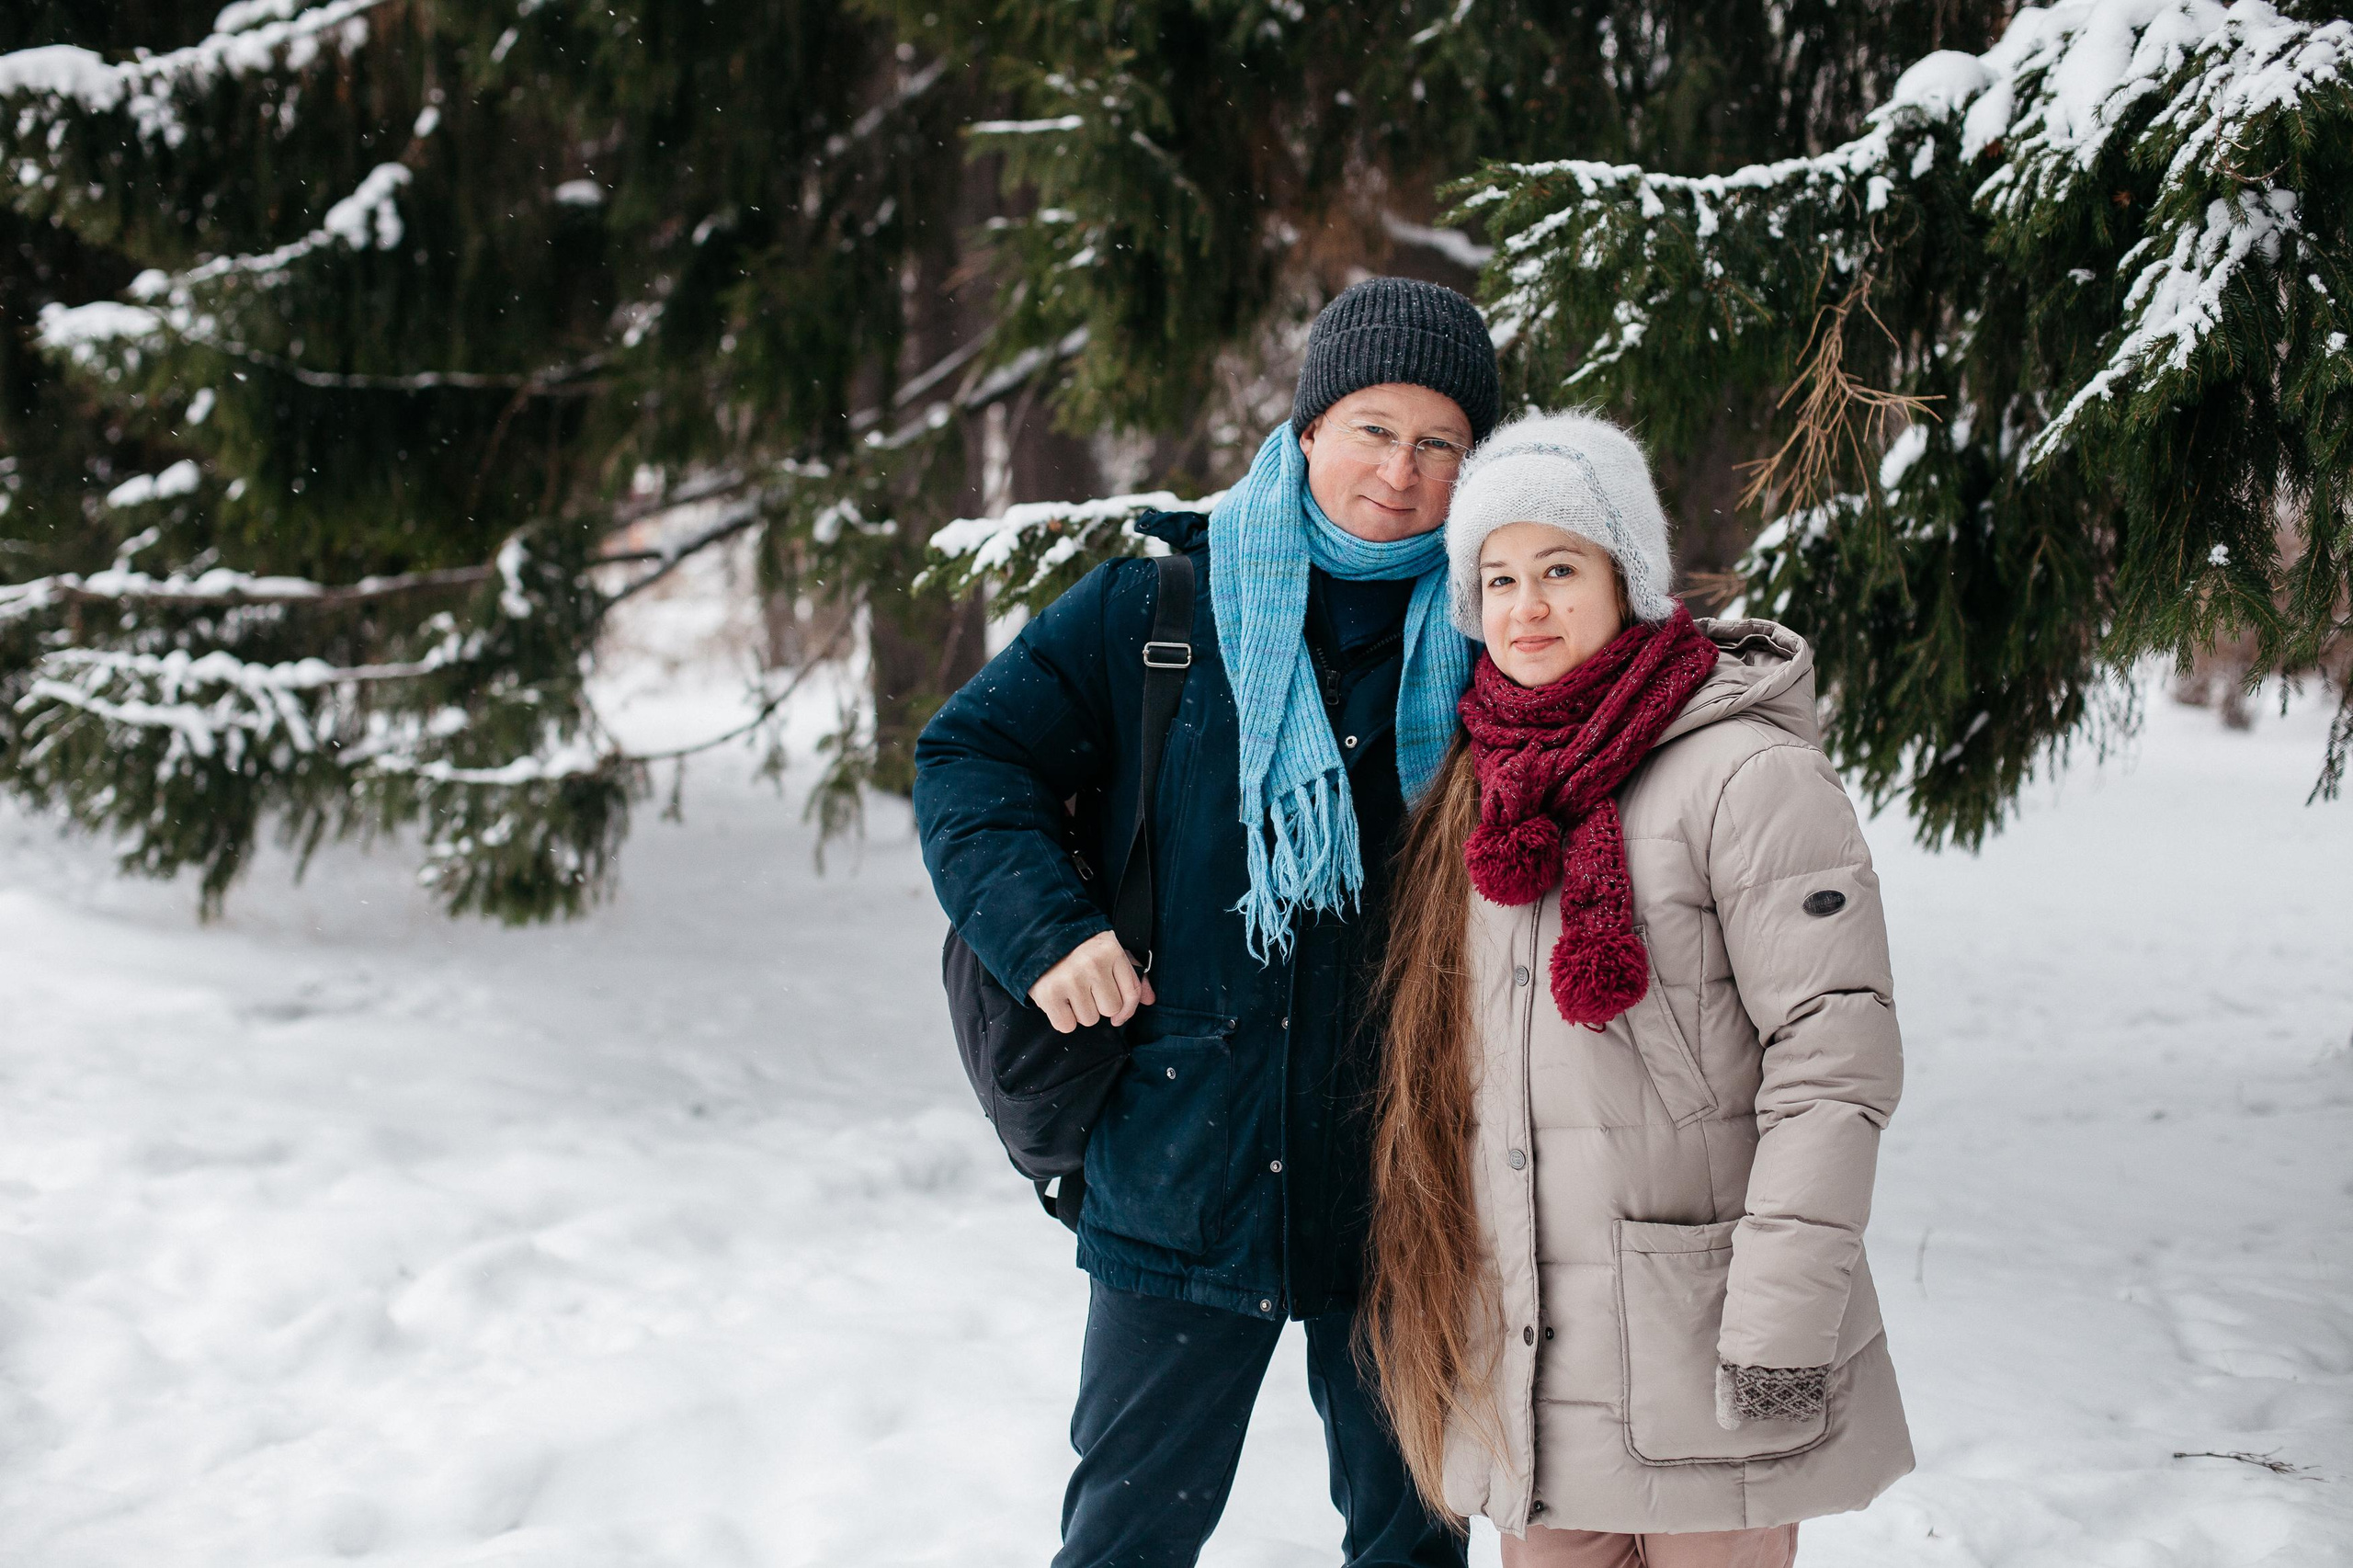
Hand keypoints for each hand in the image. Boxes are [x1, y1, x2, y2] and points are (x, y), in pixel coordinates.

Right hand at [1029, 930, 1153, 1032]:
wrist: (1037, 936)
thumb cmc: (1077, 947)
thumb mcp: (1108, 951)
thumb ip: (1130, 975)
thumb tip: (1150, 1000)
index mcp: (1110, 951)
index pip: (1131, 993)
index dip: (1128, 1010)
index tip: (1119, 1016)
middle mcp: (1092, 964)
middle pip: (1110, 1009)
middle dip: (1098, 1005)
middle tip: (1084, 989)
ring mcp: (1070, 979)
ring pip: (1089, 1019)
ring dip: (1080, 1011)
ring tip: (1069, 991)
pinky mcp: (1049, 993)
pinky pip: (1067, 1026)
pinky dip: (1063, 1018)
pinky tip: (1058, 1000)